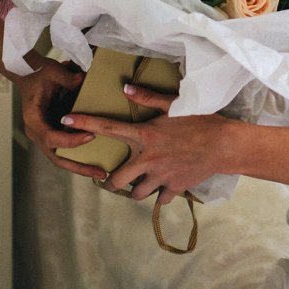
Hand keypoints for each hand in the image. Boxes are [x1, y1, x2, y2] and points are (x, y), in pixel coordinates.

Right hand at [13, 59, 95, 172]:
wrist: (29, 74)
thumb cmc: (39, 73)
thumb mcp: (51, 71)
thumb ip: (66, 77)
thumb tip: (82, 80)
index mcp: (33, 120)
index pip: (51, 137)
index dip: (71, 140)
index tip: (91, 135)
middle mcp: (37, 133)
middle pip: (57, 158)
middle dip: (79, 167)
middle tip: (100, 174)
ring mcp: (43, 136)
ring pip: (61, 159)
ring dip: (80, 167)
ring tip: (101, 174)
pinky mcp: (51, 135)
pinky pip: (64, 151)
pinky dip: (79, 157)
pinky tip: (96, 161)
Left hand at [62, 83, 237, 199]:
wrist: (225, 145)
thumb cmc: (200, 120)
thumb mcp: (175, 104)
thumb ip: (148, 97)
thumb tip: (125, 89)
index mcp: (144, 135)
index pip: (107, 128)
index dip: (83, 123)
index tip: (64, 121)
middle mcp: (147, 159)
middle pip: (116, 180)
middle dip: (110, 182)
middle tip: (110, 178)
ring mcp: (160, 177)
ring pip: (136, 194)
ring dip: (135, 190)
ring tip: (139, 183)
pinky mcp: (174, 188)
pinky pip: (160, 199)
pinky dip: (159, 194)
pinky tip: (163, 186)